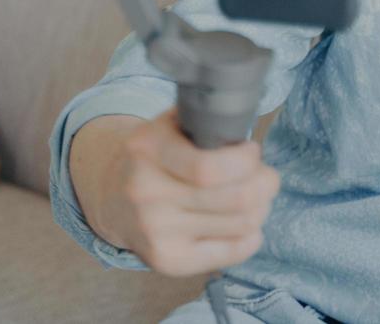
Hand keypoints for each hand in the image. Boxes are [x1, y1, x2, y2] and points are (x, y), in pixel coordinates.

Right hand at [89, 107, 279, 276]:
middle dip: (265, 183)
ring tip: (255, 197)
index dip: (246, 160)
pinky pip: (232, 252)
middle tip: (265, 176)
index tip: (252, 150)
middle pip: (235, 199)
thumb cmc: (158, 156)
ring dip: (261, 208)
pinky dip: (251, 237)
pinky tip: (243, 224)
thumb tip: (246, 133)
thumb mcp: (169, 124)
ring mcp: (154, 232)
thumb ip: (204, 119)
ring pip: (240, 225)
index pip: (209, 168)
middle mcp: (146, 192)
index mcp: (147, 148)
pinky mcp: (166, 260)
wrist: (114, 197)